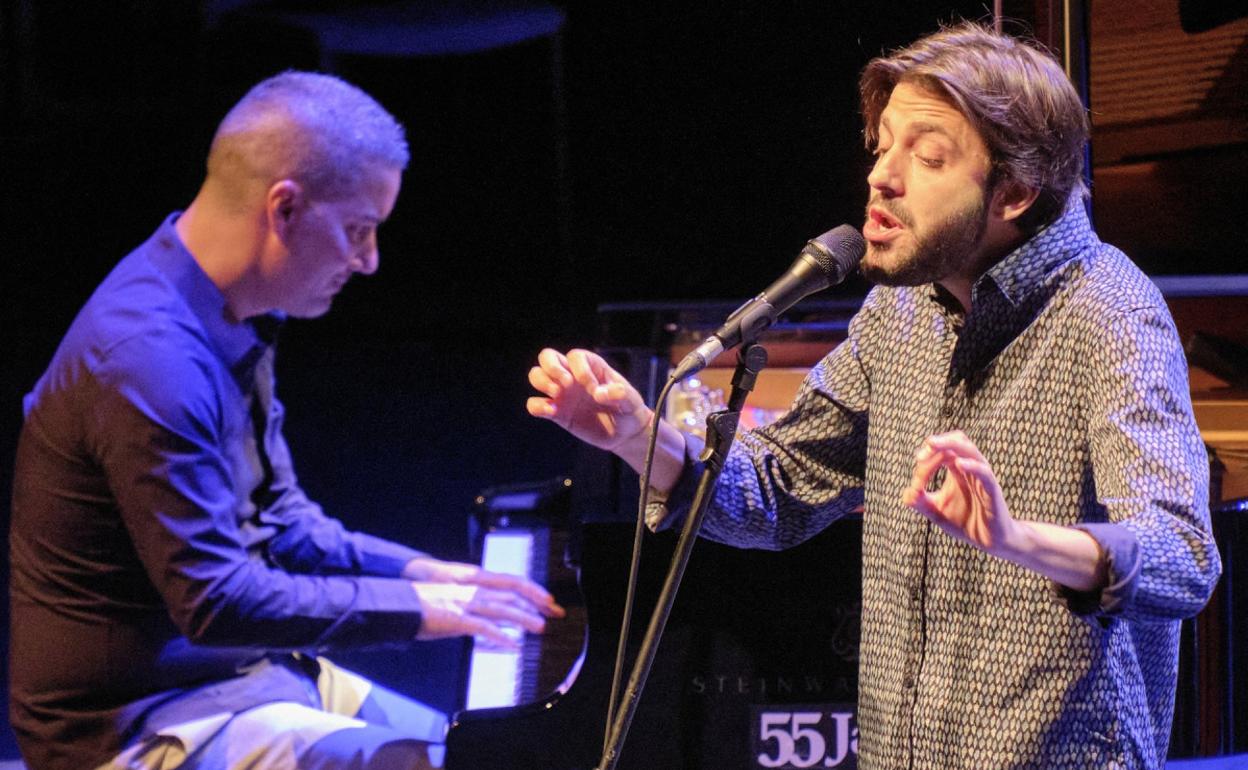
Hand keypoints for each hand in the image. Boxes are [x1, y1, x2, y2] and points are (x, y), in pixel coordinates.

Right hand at [412, 582, 547, 647]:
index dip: (531, 590)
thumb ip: (470, 605)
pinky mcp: (455, 619)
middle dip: (536, 604)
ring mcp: (464, 604)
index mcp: (472, 583)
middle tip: (554, 613)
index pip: (510, 582)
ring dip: (523, 618)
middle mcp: (471, 590)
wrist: (397, 603)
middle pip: (511, 594)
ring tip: (539, 627)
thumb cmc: (421, 603)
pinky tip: (512, 644)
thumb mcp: (451, 598)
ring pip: (501, 609)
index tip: (547, 600)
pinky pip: (482, 628)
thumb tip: (487, 617)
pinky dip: (499, 636)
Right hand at [527, 348, 650, 453]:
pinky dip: (537, 407)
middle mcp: (572, 376)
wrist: (624, 434)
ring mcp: (561, 393)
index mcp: (591, 367)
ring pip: (536, 375)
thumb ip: (620, 395)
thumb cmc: (629, 410)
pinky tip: (552, 412)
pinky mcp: (556, 413)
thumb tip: (599, 393)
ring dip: (542, 382)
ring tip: (557, 395)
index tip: (593, 389)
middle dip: (551, 367)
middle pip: (547, 357)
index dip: (581, 370)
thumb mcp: (631, 402)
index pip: (576, 356)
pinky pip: (535, 404)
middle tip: (566, 384)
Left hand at [902, 431, 1023, 557]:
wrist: (988, 540)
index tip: (916, 482)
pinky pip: (984, 472)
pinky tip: (958, 465)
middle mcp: (970, 467)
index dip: (925, 460)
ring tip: (933, 444)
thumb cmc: (964, 521)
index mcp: (956, 469)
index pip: (940, 451)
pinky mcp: (991, 489)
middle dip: (938, 441)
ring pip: (970, 450)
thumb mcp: (936, 510)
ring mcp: (982, 476)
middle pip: (957, 439)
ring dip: (949, 444)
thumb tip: (906, 493)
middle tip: (920, 456)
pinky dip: (972, 465)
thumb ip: (920, 501)